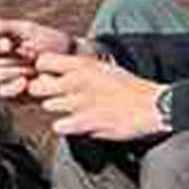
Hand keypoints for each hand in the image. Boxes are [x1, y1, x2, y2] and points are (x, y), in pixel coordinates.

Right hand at [0, 17, 75, 101]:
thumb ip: (1, 27)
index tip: (8, 44)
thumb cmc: (50, 41)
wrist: (71, 59)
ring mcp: (5, 79)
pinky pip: (3, 92)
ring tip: (33, 67)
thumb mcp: (27, 28)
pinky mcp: (13, 95)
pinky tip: (26, 82)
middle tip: (27, 55)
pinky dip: (14, 87)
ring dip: (15, 71)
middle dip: (8, 58)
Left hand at [29, 50, 171, 143]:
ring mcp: (79, 102)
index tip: (48, 76)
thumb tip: (51, 73)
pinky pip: (58, 126)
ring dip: (58, 109)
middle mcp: (77, 81)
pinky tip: (78, 123)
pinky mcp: (84, 121)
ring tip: (76, 110)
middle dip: (42, 92)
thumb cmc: (128, 87)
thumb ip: (77, 69)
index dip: (41, 70)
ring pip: (48, 106)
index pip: (42, 61)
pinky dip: (65, 127)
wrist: (152, 106)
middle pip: (36, 87)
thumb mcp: (102, 68)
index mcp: (83, 64)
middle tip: (57, 96)